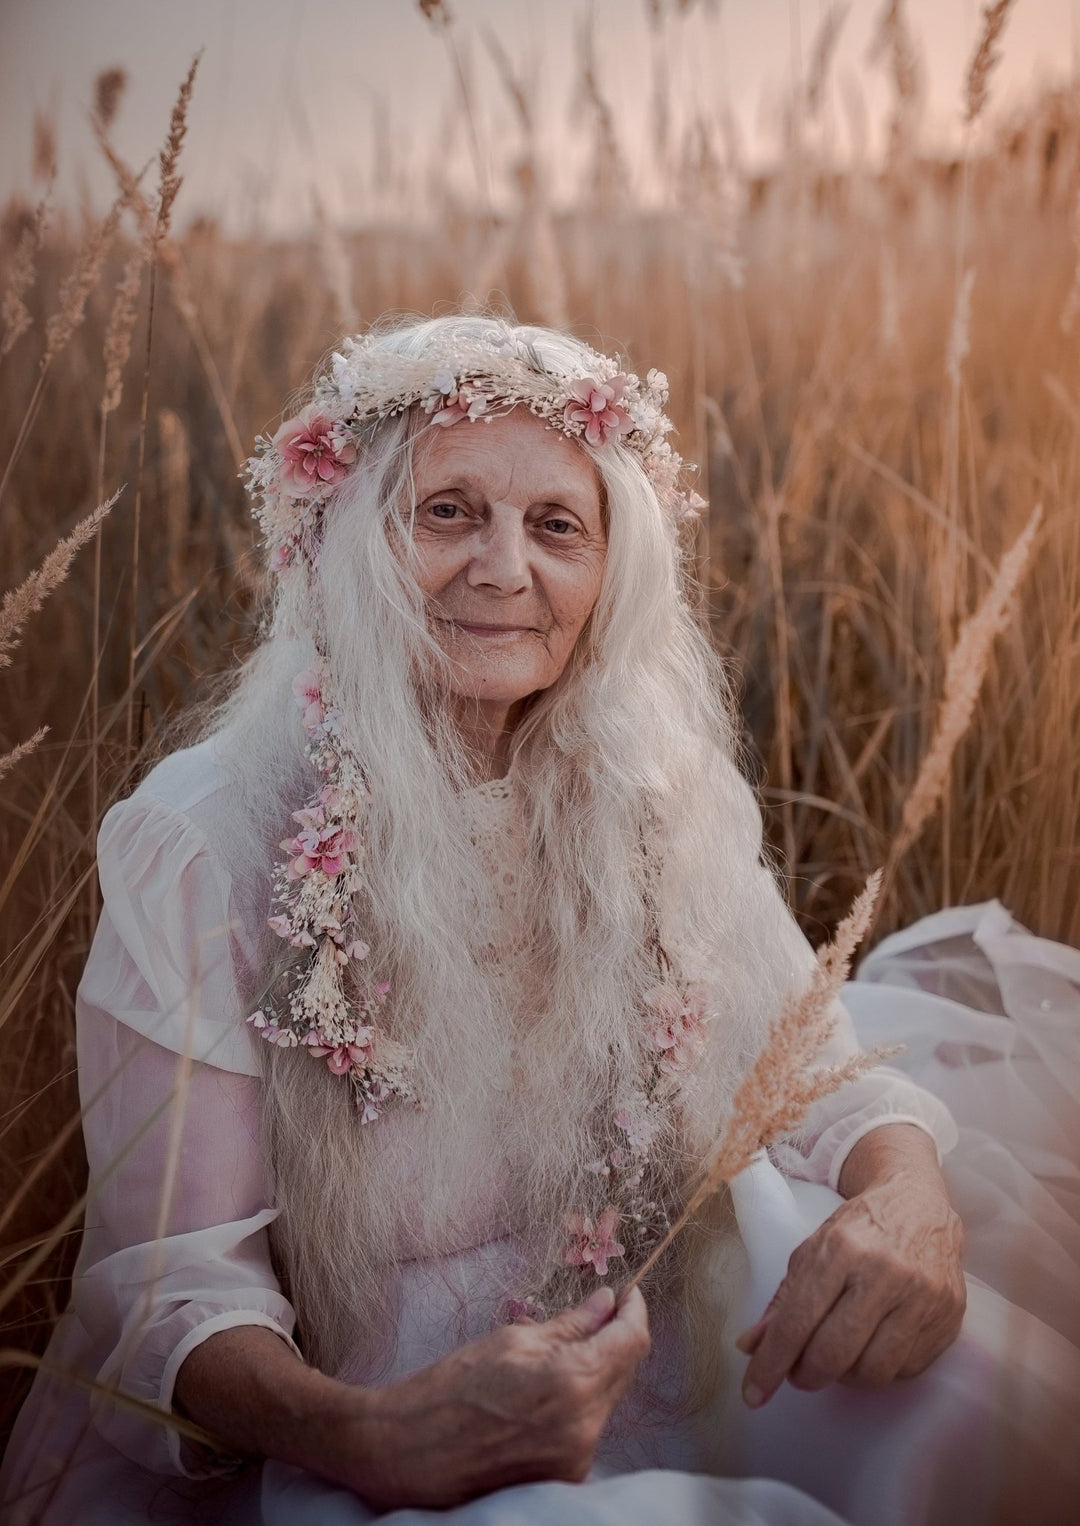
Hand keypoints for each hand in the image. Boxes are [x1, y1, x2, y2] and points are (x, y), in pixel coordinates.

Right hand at [329, 1285, 650, 1508]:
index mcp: (572, 1382)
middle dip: (615, 1339)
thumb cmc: (451, 1387)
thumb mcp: (511, 1340)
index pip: (631, 1341)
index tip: (627, 1293)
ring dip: (596, 1371)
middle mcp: (584, 1427)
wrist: (408, 1450)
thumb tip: (606, 1303)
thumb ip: (569, 1324)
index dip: (634, 1311)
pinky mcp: (564, 1478)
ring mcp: (576, 1458)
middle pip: (624, 1371)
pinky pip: (588, 1428)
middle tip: (597, 1313)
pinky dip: (580, 1404)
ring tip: (559, 1353)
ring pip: (607, 1400)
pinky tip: (548, 1391)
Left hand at [735, 1137, 964, 1407]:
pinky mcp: (949, 1317)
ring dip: (845, 1377)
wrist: (919, 1205)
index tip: (753, 1394)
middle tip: (799, 1372)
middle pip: (834, 1354)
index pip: (798, 1321)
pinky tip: (872, 1348)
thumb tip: (750, 1347)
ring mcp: (922, 1296)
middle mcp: (884, 1272)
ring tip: (837, 1358)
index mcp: (841, 1250)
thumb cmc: (858, 1231)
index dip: (771, 1364)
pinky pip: (906, 1370)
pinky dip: (881, 1369)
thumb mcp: (812, 1252)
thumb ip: (783, 1302)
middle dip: (807, 1375)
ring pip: (873, 1372)